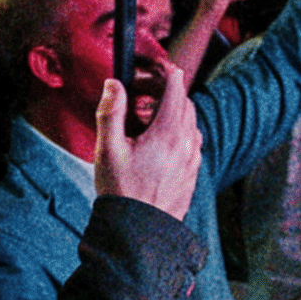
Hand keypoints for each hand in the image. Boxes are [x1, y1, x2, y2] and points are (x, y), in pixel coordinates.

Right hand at [93, 64, 200, 220]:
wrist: (139, 231)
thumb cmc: (121, 191)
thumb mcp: (107, 149)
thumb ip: (111, 112)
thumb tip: (115, 84)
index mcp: (167, 133)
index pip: (176, 90)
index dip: (168, 74)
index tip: (162, 68)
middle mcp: (186, 144)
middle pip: (186, 105)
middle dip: (171, 94)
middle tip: (148, 95)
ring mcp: (192, 161)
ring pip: (192, 125)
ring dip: (177, 115)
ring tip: (153, 121)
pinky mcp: (192, 176)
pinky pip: (193, 146)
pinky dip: (182, 136)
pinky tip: (163, 146)